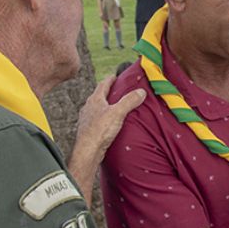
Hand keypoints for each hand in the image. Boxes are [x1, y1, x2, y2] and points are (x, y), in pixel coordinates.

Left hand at [68, 76, 145, 202]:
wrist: (87, 151)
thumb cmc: (100, 131)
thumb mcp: (118, 113)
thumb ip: (129, 101)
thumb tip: (141, 91)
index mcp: (95, 100)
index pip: (103, 84)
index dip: (110, 79)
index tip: (115, 76)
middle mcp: (88, 107)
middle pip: (98, 96)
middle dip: (107, 92)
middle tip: (117, 90)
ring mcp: (87, 119)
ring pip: (96, 108)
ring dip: (105, 105)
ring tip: (114, 107)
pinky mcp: (88, 130)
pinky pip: (96, 119)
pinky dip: (103, 117)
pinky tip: (108, 123)